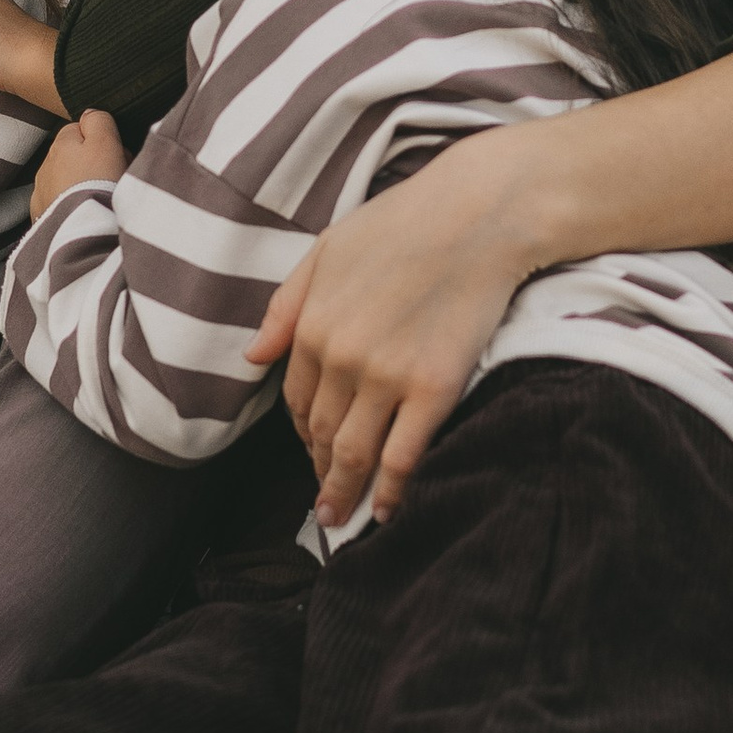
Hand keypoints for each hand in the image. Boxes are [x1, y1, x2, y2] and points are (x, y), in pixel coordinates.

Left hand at [30, 106, 126, 214]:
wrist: (85, 232)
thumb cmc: (99, 184)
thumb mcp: (106, 142)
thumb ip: (98, 121)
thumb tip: (89, 114)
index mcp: (60, 145)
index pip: (81, 130)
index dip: (103, 141)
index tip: (119, 156)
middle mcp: (45, 166)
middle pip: (74, 157)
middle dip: (92, 164)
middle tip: (114, 178)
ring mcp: (42, 195)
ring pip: (66, 181)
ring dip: (81, 187)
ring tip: (101, 200)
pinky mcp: (43, 220)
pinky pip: (60, 206)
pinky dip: (72, 208)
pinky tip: (87, 215)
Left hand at [248, 127, 543, 530]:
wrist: (480, 212)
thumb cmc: (405, 221)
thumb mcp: (327, 250)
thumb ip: (286, 305)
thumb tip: (252, 356)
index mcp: (312, 325)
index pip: (297, 400)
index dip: (303, 432)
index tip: (313, 450)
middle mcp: (341, 357)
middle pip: (322, 433)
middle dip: (320, 471)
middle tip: (325, 500)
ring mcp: (387, 376)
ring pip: (354, 453)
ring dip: (344, 493)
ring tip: (341, 519)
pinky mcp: (434, 388)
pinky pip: (403, 456)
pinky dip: (389, 491)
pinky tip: (384, 512)